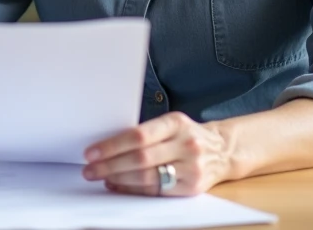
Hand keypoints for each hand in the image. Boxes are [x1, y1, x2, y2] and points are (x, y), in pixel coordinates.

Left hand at [82, 112, 232, 195]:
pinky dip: (133, 189)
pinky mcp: (191, 187)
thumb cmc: (187, 134)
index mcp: (176, 123)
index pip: (139, 135)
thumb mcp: (171, 123)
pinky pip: (156, 190)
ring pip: (148, 177)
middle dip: (110, 165)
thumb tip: (107, 144)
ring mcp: (191, 168)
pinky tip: (118, 185)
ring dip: (118, 179)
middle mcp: (186, 145)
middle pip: (141, 158)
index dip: (113, 145)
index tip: (92, 152)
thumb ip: (145, 131)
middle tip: (90, 169)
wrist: (223, 151)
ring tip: (100, 177)